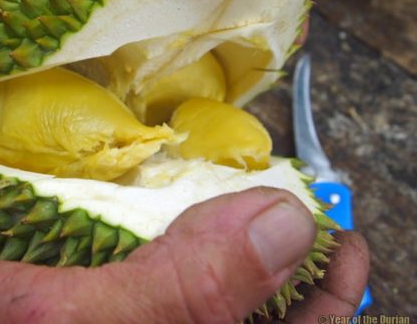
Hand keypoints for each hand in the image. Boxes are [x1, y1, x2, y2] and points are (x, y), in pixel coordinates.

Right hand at [0, 188, 368, 322]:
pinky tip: (179, 224)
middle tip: (306, 208)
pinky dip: (185, 257)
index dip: (333, 298)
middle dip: (289, 272)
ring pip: (211, 308)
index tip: (348, 231)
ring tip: (254, 206)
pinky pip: (166, 297)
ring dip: (238, 257)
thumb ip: (182, 291)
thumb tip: (287, 225)